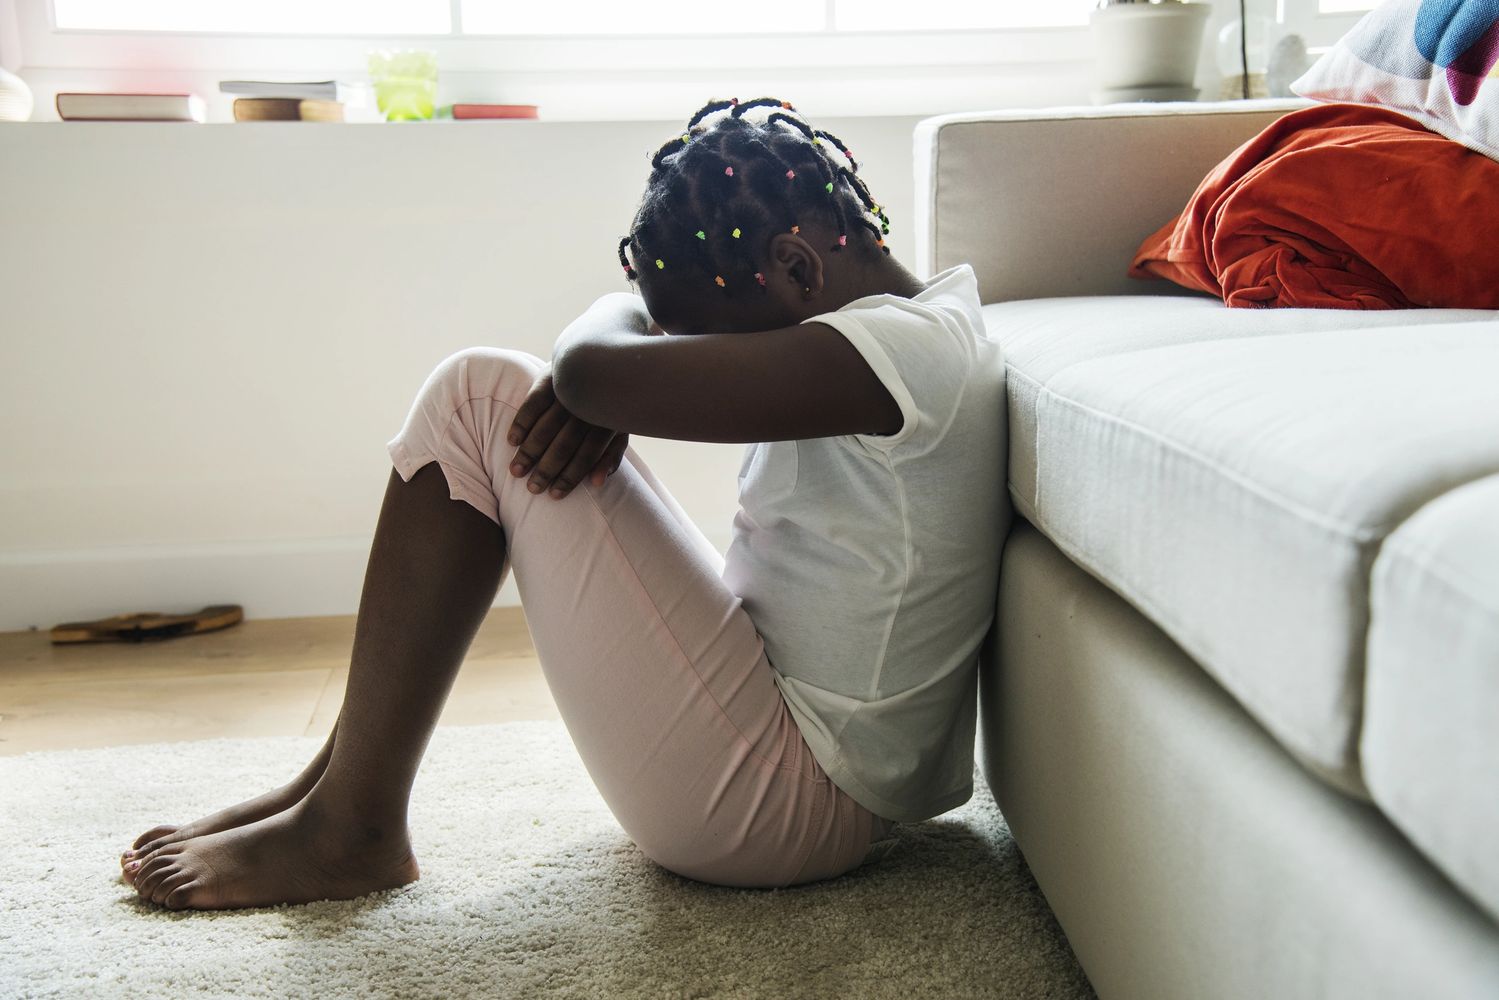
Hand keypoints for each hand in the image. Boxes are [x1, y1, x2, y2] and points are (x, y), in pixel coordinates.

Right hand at [507, 369, 628, 498]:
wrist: (600, 357)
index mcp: (606, 422)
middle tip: (532, 488)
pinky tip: (512, 441)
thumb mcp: (619, 428)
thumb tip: (596, 483)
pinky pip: (534, 402)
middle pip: (565, 444)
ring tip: (516, 471)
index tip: (554, 495)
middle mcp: (587, 408)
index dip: (570, 477)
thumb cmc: (608, 402)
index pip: (587, 455)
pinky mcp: (551, 378)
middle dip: (547, 469)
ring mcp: (568, 392)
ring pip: (546, 427)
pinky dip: (522, 422)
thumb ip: (611, 456)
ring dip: (529, 451)